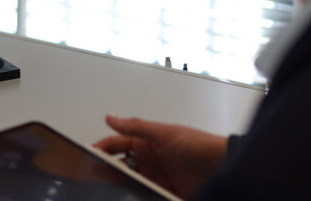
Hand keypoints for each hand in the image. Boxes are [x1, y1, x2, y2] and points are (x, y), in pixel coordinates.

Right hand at [93, 114, 227, 199]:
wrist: (224, 168)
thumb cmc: (199, 145)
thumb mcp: (164, 132)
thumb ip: (135, 126)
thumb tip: (111, 118)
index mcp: (145, 142)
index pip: (114, 145)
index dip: (100, 149)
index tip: (86, 154)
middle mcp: (148, 160)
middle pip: (118, 166)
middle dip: (104, 169)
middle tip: (91, 174)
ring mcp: (155, 178)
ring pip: (128, 182)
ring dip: (118, 185)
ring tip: (106, 187)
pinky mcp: (162, 193)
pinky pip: (142, 195)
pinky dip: (133, 195)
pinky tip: (127, 195)